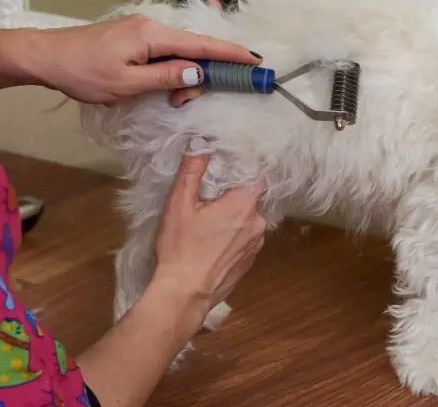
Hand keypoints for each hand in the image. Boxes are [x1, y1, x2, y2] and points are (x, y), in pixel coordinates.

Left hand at [25, 14, 261, 104]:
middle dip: (199, 75)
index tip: (255, 60)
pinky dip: (170, 70)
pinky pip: (164, 53)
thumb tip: (199, 72)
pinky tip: (162, 85)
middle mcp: (152, 26)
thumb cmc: (82, 73)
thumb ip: (166, 77)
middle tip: (184, 100)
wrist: (46, 57)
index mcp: (152, 35)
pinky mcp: (134, 37)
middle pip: (192, 50)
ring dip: (182, 76)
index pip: (202, 45)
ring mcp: (142, 29)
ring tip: (170, 97)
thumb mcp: (127, 84)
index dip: (231, 54)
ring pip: (178, 53)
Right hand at [152, 138, 266, 319]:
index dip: (241, 171)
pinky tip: (212, 243)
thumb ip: (192, 170)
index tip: (224, 171)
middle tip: (207, 201)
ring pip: (247, 219)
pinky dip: (232, 237)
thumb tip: (200, 142)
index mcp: (245, 204)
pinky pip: (244, 239)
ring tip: (207, 225)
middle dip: (231, 196)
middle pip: (250, 198)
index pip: (255, 176)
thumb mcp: (180, 203)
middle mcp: (258, 223)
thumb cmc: (181, 248)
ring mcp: (256, 244)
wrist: (184, 295)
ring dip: (232, 218)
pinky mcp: (250, 261)